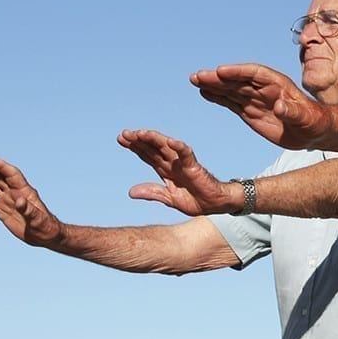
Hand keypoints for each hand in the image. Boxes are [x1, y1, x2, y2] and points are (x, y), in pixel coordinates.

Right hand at [0, 155, 64, 246]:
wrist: (44, 235)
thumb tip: (19, 200)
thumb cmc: (45, 226)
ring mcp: (6, 200)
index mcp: (25, 191)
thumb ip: (29, 210)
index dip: (0, 165)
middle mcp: (14, 192)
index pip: (11, 174)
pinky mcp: (1, 210)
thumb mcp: (38, 219)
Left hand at [119, 129, 237, 215]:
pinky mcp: (194, 167)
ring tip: (140, 133)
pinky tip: (171, 142)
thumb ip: (153, 193)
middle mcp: (172, 164)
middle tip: (125, 134)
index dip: (135, 147)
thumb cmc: (196, 200)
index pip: (147, 155)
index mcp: (166, 170)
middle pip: (153, 148)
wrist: (216, 205)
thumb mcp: (170, 199)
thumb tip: (131, 192)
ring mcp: (183, 164)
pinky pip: (187, 155)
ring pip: (166, 147)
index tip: (120, 139)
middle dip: (139, 140)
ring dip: (154, 139)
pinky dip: (180, 148)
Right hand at [190, 63, 327, 148]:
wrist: (314, 131)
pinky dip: (218, 96)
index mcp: (279, 85)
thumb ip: (293, 112)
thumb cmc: (315, 121)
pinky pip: (231, 101)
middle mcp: (264, 89)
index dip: (238, 72)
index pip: (255, 74)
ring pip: (231, 89)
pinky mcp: (250, 111)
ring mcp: (256, 99)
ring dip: (214, 84)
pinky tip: (204, 92)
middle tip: (198, 76)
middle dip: (219, 78)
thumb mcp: (307, 118)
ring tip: (195, 80)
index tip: (220, 71)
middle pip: (238, 80)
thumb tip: (280, 106)